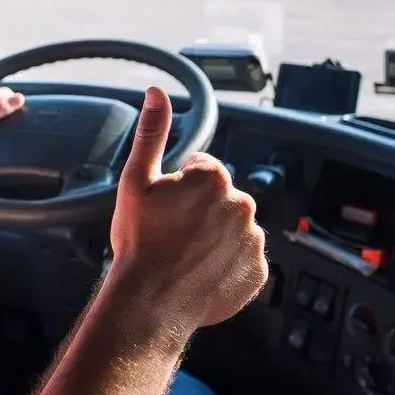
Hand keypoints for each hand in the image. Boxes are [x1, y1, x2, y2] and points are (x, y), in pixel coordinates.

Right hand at [107, 86, 267, 329]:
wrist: (150, 302)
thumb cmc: (140, 242)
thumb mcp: (136, 180)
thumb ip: (152, 132)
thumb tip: (157, 92)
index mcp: (215, 177)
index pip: (202, 169)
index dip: (179, 187)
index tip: (164, 208)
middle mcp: (243, 204)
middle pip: (220, 198)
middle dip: (200, 209)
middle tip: (172, 232)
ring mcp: (253, 240)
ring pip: (233, 227)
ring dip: (215, 235)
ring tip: (185, 255)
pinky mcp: (258, 271)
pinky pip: (243, 259)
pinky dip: (227, 263)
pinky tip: (200, 271)